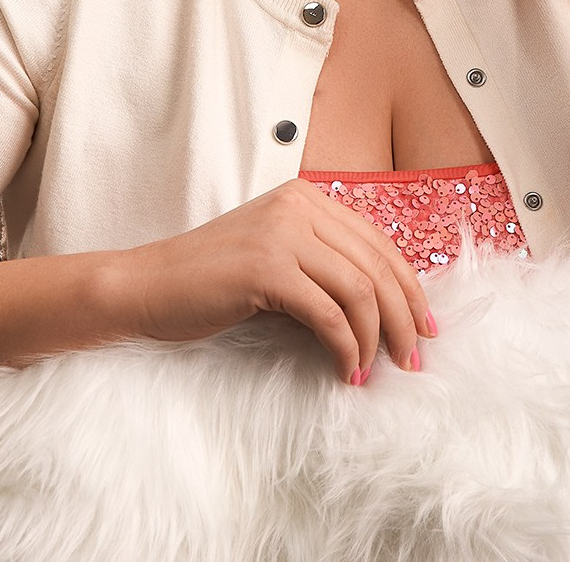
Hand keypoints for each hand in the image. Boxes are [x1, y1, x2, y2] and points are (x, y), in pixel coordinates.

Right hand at [127, 180, 432, 383]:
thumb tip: (381, 308)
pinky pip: (328, 314)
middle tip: (413, 358)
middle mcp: (299, 205)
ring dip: (377, 338)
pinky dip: (346, 347)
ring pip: (359, 289)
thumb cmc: (210, 281)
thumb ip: (320, 265)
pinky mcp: (266, 268)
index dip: (409, 287)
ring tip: (376, 371)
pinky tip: (345, 371)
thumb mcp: (275, 257)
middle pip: (377, 264)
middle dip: (404, 316)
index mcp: (306, 197)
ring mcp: (282, 233)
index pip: (378, 242)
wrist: (145, 285)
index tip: (424, 326)